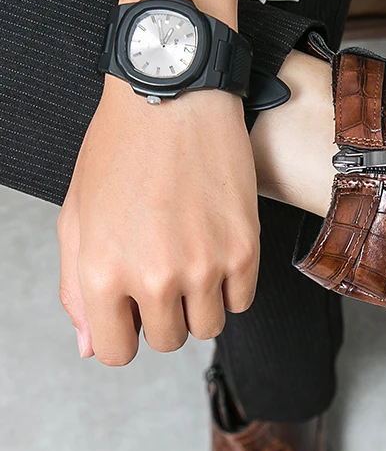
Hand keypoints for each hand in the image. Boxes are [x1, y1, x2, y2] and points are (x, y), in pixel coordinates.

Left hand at [57, 76, 259, 364]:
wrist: (175, 98)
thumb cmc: (121, 150)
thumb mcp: (77, 218)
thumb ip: (77, 289)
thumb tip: (90, 344)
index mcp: (101, 271)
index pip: (114, 352)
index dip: (122, 337)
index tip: (130, 317)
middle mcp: (154, 276)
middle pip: (167, 342)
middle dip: (161, 316)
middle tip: (160, 273)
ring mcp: (204, 266)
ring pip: (207, 327)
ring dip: (198, 303)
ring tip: (189, 259)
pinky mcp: (245, 251)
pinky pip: (240, 302)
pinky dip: (229, 285)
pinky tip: (215, 248)